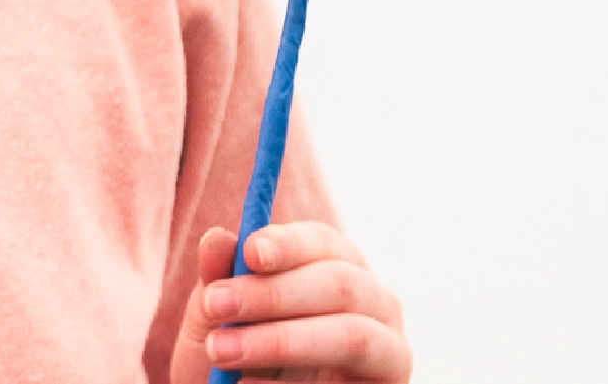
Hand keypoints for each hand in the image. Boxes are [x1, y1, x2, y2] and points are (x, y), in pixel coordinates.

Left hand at [168, 222, 408, 381]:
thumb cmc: (241, 355)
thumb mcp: (220, 317)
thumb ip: (221, 279)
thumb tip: (217, 238)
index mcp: (338, 266)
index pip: (323, 242)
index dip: (288, 243)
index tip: (250, 253)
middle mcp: (375, 301)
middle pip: (340, 283)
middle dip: (274, 294)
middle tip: (217, 306)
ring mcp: (390, 348)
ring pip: (351, 334)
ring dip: (282, 341)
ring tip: (222, 352)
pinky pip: (347, 381)